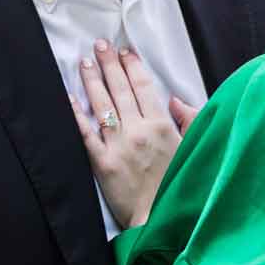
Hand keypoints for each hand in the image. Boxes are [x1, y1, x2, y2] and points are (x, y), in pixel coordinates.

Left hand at [70, 40, 198, 227]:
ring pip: (102, 105)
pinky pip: (85, 133)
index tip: (125, 51)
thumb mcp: (195, 149)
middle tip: (100, 44)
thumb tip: (176, 100)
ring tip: (85, 62)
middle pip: (120, 89)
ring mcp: (118, 146)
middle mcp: (139, 130)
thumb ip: (190, 122)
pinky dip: (76, 114)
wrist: (161, 220)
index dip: (133, 66)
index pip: (144, 86)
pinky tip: (69, 97)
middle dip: (109, 64)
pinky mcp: (101, 163)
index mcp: (162, 125)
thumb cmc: (179, 187)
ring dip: (92, 81)